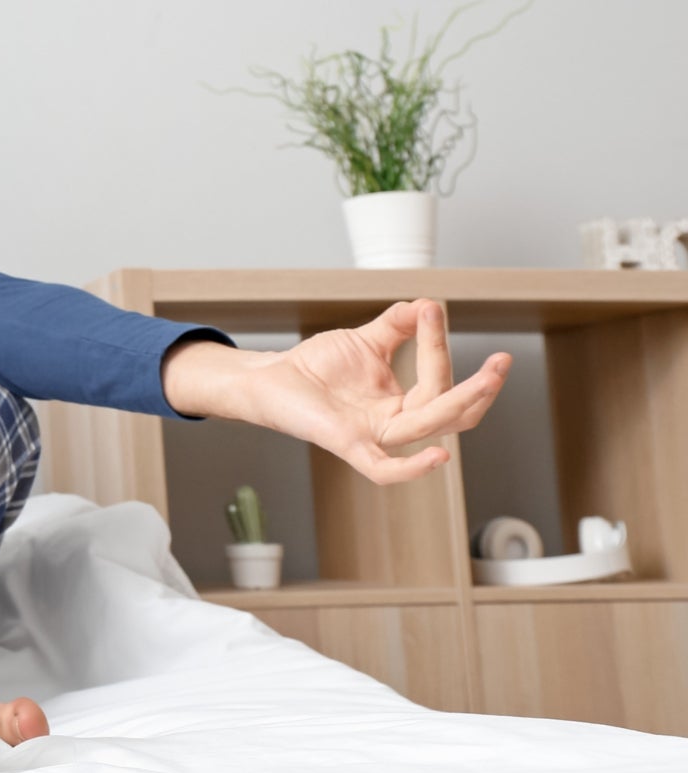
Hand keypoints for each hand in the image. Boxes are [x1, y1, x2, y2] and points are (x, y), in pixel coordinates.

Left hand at [166, 300, 510, 483]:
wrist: (271, 377)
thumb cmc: (316, 367)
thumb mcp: (367, 339)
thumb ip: (399, 324)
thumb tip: (428, 303)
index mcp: (403, 403)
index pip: (439, 380)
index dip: (438, 345)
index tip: (432, 309)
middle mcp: (394, 424)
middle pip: (451, 414)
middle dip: (480, 389)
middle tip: (503, 362)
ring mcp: (373, 437)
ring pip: (428, 428)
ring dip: (461, 403)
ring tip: (488, 378)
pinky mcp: (347, 444)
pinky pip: (384, 469)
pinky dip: (411, 468)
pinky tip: (439, 458)